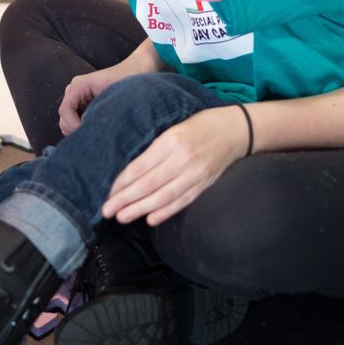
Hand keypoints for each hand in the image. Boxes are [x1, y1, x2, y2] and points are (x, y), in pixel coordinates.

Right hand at [58, 40, 164, 134]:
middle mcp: (74, 90)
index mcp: (79, 85)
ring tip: (98, 130)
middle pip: (64, 118)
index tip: (90, 133)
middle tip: (96, 134)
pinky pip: (76, 121)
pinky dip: (84, 127)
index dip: (73, 125)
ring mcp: (78, 97)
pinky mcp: (83, 104)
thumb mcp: (114, 94)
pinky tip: (99, 127)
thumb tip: (89, 128)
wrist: (138, 70)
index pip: (64, 111)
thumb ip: (99, 110)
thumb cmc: (129, 80)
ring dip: (80, 129)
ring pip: (68, 122)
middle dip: (76, 129)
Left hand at [102, 105, 249, 225]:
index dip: (122, 182)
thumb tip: (130, 169)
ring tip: (122, 217)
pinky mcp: (205, 184)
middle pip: (149, 184)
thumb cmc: (201, 124)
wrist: (236, 130)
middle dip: (126, 199)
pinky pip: (183, 201)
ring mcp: (196, 173)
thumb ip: (155, 147)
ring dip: (141, 209)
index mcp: (172, 140)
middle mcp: (183, 158)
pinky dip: (166, 211)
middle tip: (107, 210)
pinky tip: (151, 219)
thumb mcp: (174, 127)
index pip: (141, 166)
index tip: (107, 192)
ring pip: (164, 196)